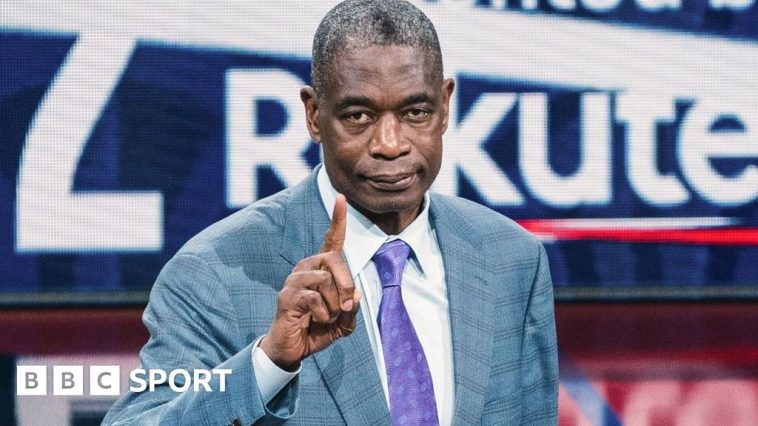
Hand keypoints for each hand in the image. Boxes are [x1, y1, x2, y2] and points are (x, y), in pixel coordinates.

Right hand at [260, 194, 360, 369]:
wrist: (293, 349)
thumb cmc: (318, 330)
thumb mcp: (344, 321)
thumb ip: (353, 308)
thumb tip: (356, 295)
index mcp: (322, 269)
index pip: (331, 240)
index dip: (337, 219)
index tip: (341, 198)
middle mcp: (306, 268)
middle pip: (334, 259)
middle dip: (347, 284)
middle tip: (346, 306)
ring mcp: (294, 281)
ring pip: (325, 279)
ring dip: (335, 304)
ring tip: (328, 317)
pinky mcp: (287, 296)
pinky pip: (314, 298)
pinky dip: (324, 314)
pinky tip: (316, 321)